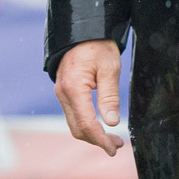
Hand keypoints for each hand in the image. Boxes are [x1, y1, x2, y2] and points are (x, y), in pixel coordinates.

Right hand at [55, 40, 126, 154]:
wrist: (82, 30)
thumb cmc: (97, 46)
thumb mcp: (110, 68)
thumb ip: (109, 96)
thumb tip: (112, 122)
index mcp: (74, 89)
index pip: (86, 124)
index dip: (101, 140)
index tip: (114, 148)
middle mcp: (63, 94)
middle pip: (77, 129)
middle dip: (97, 141)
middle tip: (117, 145)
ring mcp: (61, 93)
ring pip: (74, 124)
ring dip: (92, 134)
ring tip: (112, 138)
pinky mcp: (65, 92)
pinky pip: (73, 115)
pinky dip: (86, 125)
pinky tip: (100, 125)